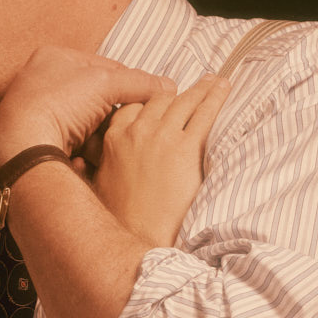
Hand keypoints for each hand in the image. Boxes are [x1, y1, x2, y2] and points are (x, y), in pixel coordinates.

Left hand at [0, 46, 174, 175]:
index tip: (148, 99)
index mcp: (53, 57)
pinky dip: (82, 152)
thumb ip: (139, 83)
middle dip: (113, 115)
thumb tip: (168, 86)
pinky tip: (84, 159)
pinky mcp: (36, 142)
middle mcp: (41, 82)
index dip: (129, 83)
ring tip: (105, 147)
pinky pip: (71, 144)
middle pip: (96, 98)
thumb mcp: (106, 84)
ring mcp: (37, 113)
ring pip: (85, 124)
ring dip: (99, 137)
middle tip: (126, 127)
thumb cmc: (58, 104)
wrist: (22, 149)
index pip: (104, 66)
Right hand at [93, 76, 228, 246]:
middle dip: (178, 92)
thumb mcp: (100, 185)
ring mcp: (163, 137)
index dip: (150, 102)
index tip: (162, 101)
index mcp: (114, 138)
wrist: (139, 236)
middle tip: (195, 86)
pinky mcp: (187, 148)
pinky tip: (224, 88)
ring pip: (185, 101)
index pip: (133, 107)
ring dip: (202, 89)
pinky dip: (216, 97)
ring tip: (214, 82)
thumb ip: (103, 164)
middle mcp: (137, 131)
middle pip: (160, 100)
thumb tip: (94, 163)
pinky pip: (205, 113)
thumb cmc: (119, 220)